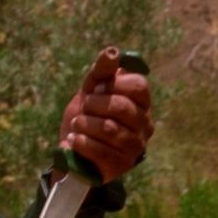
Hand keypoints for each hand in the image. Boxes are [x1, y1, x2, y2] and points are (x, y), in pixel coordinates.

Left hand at [57, 47, 153, 183]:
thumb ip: (102, 71)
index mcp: (142, 104)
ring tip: (76, 125)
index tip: (95, 89)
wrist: (72, 149)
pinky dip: (81, 142)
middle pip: (122, 106)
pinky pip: (99, 150)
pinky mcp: (120, 166)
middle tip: (83, 108)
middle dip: (94, 104)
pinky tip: (74, 140)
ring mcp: (135, 147)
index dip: (112, 84)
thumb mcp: (91, 90)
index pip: (138, 86)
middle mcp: (145, 126)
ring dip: (84, 124)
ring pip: (109, 129)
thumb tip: (112, 52)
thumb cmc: (87, 116)